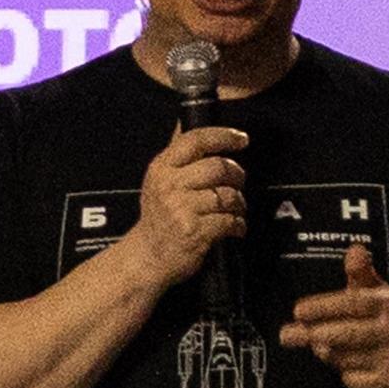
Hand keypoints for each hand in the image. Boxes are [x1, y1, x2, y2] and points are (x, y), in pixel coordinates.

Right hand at [133, 123, 247, 280]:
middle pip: (218, 167)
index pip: (196, 140)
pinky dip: (238, 224)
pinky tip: (234, 227)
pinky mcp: (195, 231)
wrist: (147, 257)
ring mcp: (181, 209)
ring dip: (239, 203)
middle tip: (239, 183)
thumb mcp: (159, 182)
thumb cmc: (158, 218)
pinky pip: (229, 220)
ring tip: (235, 209)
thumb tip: (208, 130)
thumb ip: (181, 159)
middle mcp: (169, 185)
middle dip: (237, 175)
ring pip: (227, 195)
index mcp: (161, 168)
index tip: (241, 139)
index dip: (223, 136)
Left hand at [280, 244, 388, 387]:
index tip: (298, 310)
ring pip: (344, 358)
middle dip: (316, 334)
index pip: (353, 303)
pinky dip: (345, 374)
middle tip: (288, 335)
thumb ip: (359, 272)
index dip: (324, 307)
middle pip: (346, 334)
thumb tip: (354, 249)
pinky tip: (348, 367)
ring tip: (322, 346)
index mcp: (386, 303)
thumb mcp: (373, 290)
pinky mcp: (388, 382)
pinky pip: (353, 380)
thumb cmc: (380, 317)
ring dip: (328, 353)